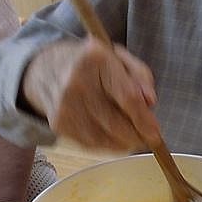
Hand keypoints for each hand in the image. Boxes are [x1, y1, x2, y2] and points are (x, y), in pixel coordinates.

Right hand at [21, 38, 160, 150]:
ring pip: (106, 139)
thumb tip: (150, 102)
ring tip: (130, 134)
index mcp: (95, 59)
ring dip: (124, 142)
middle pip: (117, 124)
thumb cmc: (90, 64)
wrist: (45, 70)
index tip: (156, 134)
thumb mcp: (117, 57)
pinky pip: (92, 144)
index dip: (144, 120)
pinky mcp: (59, 125)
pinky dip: (107, 143)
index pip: (127, 98)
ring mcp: (65, 107)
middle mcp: (76, 83)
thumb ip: (140, 75)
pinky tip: (111, 134)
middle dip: (137, 135)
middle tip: (147, 136)